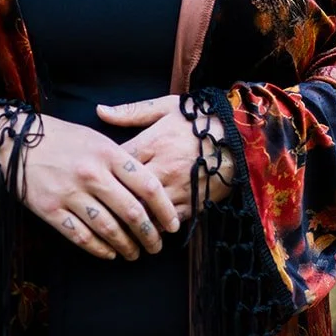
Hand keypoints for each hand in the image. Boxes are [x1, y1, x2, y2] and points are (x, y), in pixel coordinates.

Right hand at [2, 112, 181, 260]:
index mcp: (107, 152)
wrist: (15, 141)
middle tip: (156, 246)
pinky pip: (82, 237)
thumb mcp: (95, 137)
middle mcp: (91, 173)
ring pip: (109, 229)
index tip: (173, 225)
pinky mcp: (51, 210)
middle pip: (132, 212)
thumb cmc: (61, 138)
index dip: (164, 209)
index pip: (147, 185)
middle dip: (149, 235)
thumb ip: (121, 158)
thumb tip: (148, 186)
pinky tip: (109, 254)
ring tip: (135, 253)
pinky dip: (100, 249)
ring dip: (126, 246)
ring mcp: (70, 193)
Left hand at [95, 95, 235, 221]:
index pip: (117, 163)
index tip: (95, 175)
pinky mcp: (193, 203)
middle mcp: (163, 169)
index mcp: (152, 144)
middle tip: (98, 208)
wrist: (240, 136)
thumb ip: (131, 112)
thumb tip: (99, 111)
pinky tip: (143, 229)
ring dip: (131, 219)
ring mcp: (178, 189)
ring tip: (116, 224)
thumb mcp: (165, 107)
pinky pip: (168, 222)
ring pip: (146, 212)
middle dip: (112, 201)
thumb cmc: (199, 119)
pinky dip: (154, 226)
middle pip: (127, 193)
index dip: (102, 171)